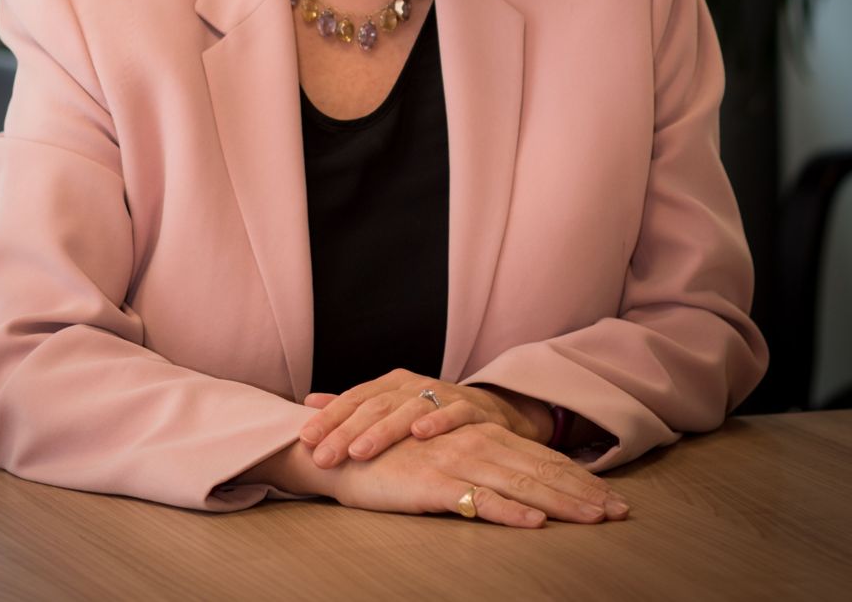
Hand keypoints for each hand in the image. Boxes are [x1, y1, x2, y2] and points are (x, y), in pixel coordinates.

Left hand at [299, 367, 549, 467]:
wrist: (487, 412)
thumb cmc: (428, 415)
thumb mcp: (390, 407)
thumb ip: (352, 406)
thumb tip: (308, 403)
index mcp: (390, 384)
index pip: (354, 399)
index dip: (329, 418)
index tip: (305, 440)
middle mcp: (412, 385)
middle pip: (375, 406)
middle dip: (346, 432)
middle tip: (323, 457)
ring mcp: (442, 394)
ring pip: (408, 409)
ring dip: (383, 431)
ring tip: (359, 451)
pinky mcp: (470, 408)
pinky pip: (453, 413)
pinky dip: (437, 422)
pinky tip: (419, 435)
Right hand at [328, 421, 629, 527]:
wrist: (337, 450)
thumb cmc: (390, 457)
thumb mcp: (440, 455)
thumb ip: (476, 462)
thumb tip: (515, 487)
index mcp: (478, 434)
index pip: (538, 458)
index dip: (576, 478)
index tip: (612, 500)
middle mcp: (473, 442)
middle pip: (539, 469)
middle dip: (583, 492)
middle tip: (621, 513)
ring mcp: (454, 461)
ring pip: (518, 483)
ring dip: (560, 503)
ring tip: (594, 519)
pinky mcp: (431, 483)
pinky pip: (477, 499)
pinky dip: (508, 512)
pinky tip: (534, 524)